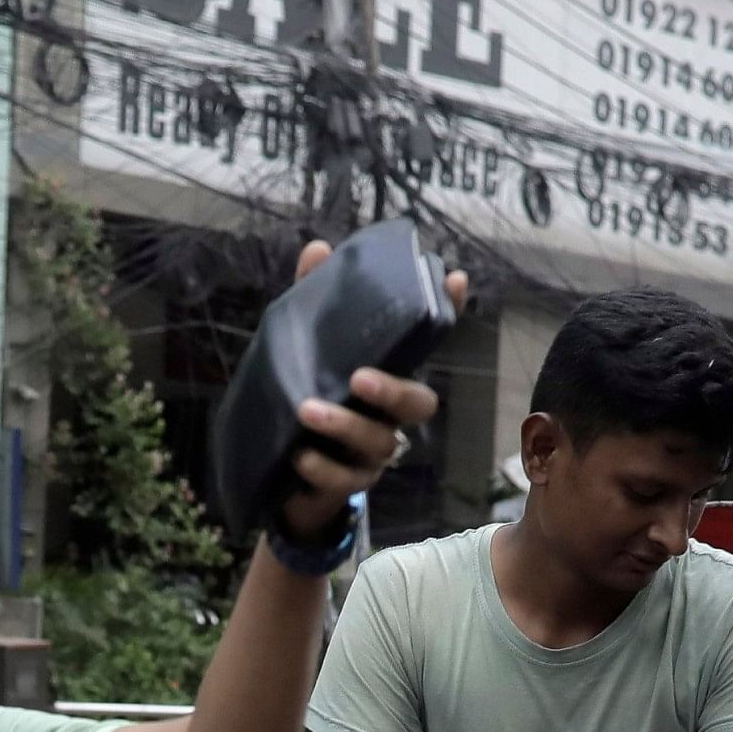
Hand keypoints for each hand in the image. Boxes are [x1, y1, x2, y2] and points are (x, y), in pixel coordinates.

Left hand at [276, 241, 473, 541]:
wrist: (276, 471)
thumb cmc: (303, 396)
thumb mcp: (298, 348)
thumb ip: (309, 303)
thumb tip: (318, 248)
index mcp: (384, 375)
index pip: (421, 342)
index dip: (446, 313)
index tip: (455, 279)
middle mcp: (389, 415)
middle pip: (419, 404)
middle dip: (394, 390)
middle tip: (358, 378)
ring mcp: (373, 451)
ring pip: (379, 442)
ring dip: (344, 426)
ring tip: (307, 411)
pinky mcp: (348, 483)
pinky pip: (345, 479)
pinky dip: (322, 466)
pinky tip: (300, 455)